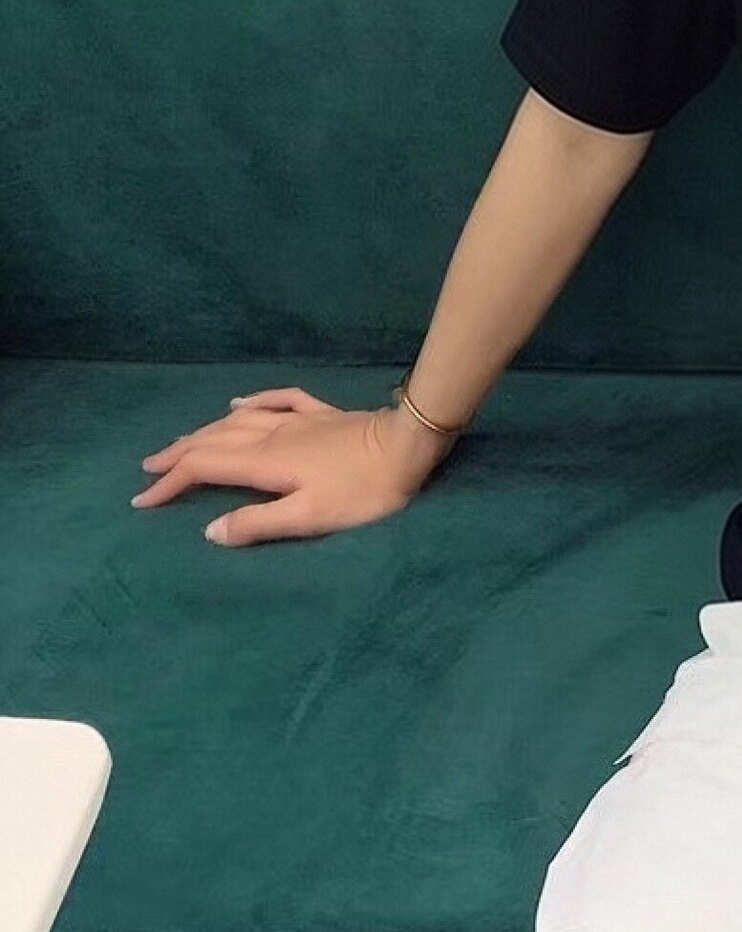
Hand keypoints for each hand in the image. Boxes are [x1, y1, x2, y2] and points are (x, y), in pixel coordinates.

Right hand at [132, 385, 456, 545]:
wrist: (409, 446)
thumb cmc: (365, 490)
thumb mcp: (311, 516)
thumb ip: (259, 524)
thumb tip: (210, 530)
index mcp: (264, 462)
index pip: (204, 468)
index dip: (170, 483)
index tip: (143, 499)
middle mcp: (272, 435)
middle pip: (212, 440)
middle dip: (177, 455)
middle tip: (149, 469)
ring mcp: (298, 420)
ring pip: (238, 422)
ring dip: (203, 432)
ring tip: (180, 442)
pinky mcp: (323, 414)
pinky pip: (278, 401)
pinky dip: (252, 402)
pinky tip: (239, 403)